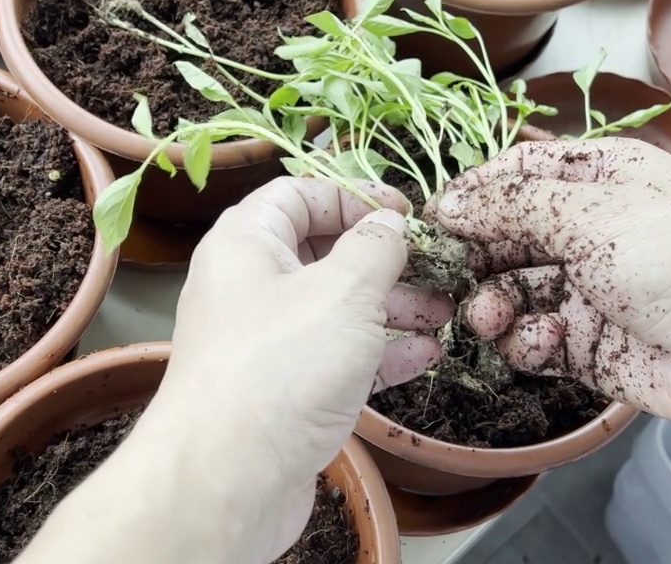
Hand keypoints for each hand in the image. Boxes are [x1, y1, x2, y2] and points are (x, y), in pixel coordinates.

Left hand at [152, 177, 450, 561]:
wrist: (227, 477)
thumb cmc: (279, 366)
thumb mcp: (343, 290)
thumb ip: (376, 248)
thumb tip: (390, 224)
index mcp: (246, 242)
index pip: (300, 194)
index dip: (355, 196)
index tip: (405, 213)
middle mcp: (248, 286)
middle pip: (322, 254)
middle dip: (385, 261)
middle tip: (437, 268)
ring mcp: (264, 342)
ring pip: (335, 310)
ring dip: (392, 308)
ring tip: (444, 313)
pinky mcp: (282, 392)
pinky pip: (336, 358)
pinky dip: (378, 354)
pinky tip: (423, 355)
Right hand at [431, 138, 670, 438]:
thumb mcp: (593, 211)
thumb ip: (513, 206)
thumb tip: (450, 205)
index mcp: (599, 177)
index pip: (517, 174)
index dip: (473, 194)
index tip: (434, 220)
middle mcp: (588, 229)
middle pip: (505, 236)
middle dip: (475, 257)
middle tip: (448, 277)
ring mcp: (586, 289)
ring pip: (509, 291)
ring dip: (492, 304)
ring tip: (491, 316)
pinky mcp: (586, 344)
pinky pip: (531, 338)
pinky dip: (526, 341)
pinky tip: (545, 340)